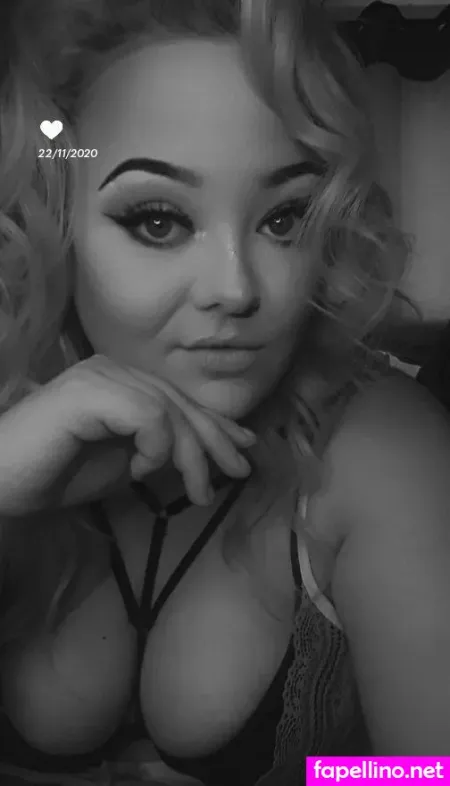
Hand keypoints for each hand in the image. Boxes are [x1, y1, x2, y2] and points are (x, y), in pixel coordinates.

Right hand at [0, 354, 255, 516]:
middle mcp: (114, 370)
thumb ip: (159, 452)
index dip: (215, 425)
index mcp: (122, 382)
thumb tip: (202, 455)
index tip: (243, 449)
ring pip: (171, 410)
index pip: (179, 400)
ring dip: (191, 455)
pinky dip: (155, 447)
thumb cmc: (56, 475)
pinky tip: (142, 472)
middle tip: (239, 471)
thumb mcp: (123, 465)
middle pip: (181, 403)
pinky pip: (148, 416)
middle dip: (216, 440)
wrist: (3, 483)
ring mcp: (101, 376)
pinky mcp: (91, 391)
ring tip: (197, 491)